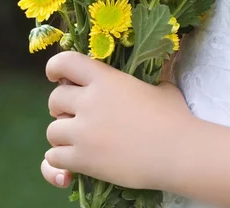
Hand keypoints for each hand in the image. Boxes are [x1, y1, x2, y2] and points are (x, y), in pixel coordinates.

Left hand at [42, 51, 194, 190]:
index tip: (56, 76)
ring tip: (78, 142)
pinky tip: (69, 167)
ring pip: (52, 130)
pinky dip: (58, 163)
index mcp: (105, 79)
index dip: (55, 68)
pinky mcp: (83, 159)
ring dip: (61, 136)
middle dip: (61, 107)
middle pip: (54, 99)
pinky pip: (53, 159)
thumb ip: (142, 84)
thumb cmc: (174, 117)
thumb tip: (147, 85)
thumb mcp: (159, 88)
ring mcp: (83, 132)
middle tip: (74, 115)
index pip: (65, 63)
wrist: (178, 152)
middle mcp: (89, 102)